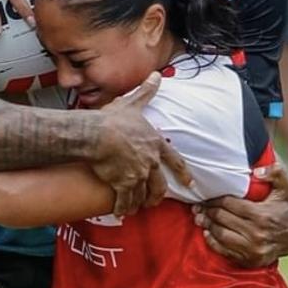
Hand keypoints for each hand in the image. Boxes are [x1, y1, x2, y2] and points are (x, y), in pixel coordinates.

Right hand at [90, 72, 190, 216]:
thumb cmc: (113, 120)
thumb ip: (146, 92)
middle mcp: (150, 161)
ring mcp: (138, 174)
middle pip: (159, 185)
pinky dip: (123, 207)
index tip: (190, 183)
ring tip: (133, 208)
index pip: (175, 161)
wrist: (97, 134)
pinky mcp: (123, 184)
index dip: (183, 173)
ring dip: (138, 203)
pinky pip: (125, 201)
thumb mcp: (132, 104)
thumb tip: (156, 75)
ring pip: (142, 195)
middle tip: (153, 202)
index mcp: (155, 143)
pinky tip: (120, 211)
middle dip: (156, 195)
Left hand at [193, 163, 287, 266]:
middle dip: (208, 211)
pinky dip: (213, 242)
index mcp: (262, 215)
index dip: (215, 199)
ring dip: (207, 225)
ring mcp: (253, 249)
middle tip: (198, 206)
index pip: (230, 205)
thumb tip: (257, 171)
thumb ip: (276, 172)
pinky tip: (207, 233)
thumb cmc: (287, 206)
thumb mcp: (287, 186)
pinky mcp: (251, 260)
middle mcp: (257, 234)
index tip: (206, 196)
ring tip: (200, 217)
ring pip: (221, 235)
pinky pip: (225, 251)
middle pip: (223, 219)